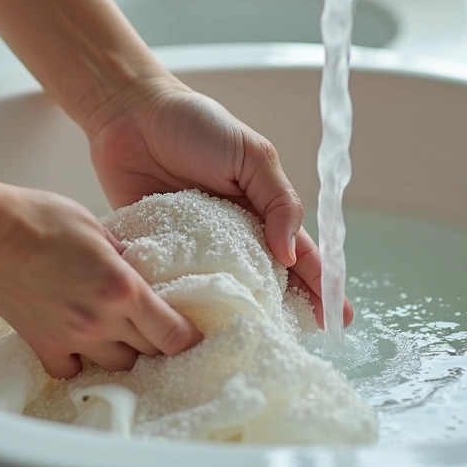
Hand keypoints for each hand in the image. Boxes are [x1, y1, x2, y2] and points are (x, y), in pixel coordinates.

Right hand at [0, 184, 202, 378]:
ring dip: (122, 351)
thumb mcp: (95, 225)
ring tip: (117, 331)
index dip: (187, 337)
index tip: (191, 335)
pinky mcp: (42, 344)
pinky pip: (72, 370)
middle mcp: (101, 320)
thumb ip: (121, 254)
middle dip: (157, 341)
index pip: (172, 333)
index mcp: (122, 287)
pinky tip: (79, 343)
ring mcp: (71, 337)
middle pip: (149, 352)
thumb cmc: (37, 217)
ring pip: (116, 365)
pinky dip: (80, 362)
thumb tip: (134, 268)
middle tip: (154, 325)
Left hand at [84, 77, 353, 329]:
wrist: (130, 113)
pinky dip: (180, 308)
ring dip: (230, 321)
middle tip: (292, 350)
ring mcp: (194, 249)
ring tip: (243, 352)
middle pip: (263, 285)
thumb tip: (289, 253)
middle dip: (281, 316)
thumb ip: (278, 201)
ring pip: (219, 294)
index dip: (320, 287)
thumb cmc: (196, 124)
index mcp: (261, 213)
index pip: (298, 256)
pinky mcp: (156, 254)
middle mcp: (231, 237)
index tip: (336, 321)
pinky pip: (172, 286)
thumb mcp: (251, 155)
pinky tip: (187, 336)